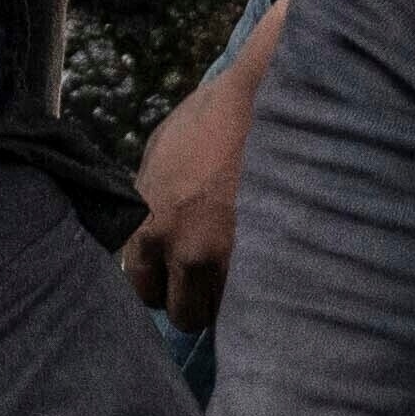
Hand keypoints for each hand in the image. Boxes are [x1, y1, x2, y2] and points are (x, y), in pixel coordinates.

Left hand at [124, 6, 272, 327]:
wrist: (272, 101)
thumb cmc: (214, 116)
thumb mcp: (161, 150)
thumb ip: (149, 199)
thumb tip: (148, 230)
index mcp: (149, 226)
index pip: (141, 289)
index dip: (161, 282)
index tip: (176, 273)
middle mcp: (185, 252)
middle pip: (182, 313)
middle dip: (194, 299)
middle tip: (211, 276)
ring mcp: (232, 261)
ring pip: (224, 312)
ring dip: (229, 296)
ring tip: (243, 266)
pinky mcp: (273, 262)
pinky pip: (259, 299)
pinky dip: (262, 289)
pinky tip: (267, 264)